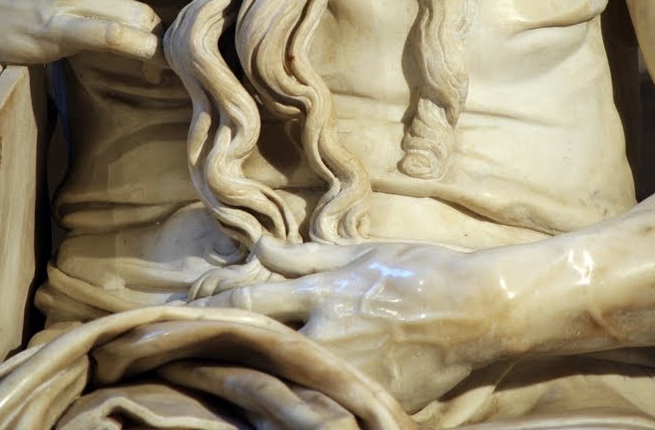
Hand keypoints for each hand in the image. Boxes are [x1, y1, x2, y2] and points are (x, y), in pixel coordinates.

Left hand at [193, 239, 509, 410]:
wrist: (478, 310)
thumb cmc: (422, 271)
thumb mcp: (364, 252)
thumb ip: (307, 257)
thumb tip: (259, 250)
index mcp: (325, 292)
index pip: (252, 298)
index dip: (212, 303)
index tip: (181, 308)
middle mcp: (328, 334)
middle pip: (255, 343)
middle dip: (214, 342)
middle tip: (176, 347)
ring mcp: (347, 370)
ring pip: (280, 381)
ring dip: (246, 376)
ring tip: (211, 376)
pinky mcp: (368, 396)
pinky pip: (317, 403)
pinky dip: (289, 402)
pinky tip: (267, 403)